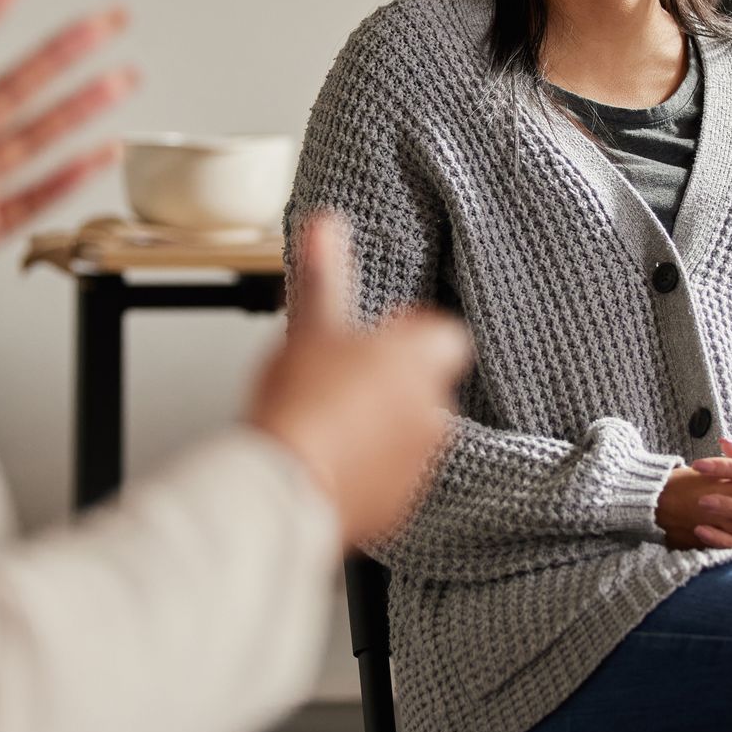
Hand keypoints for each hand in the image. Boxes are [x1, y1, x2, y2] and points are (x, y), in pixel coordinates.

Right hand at [249, 214, 471, 547]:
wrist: (286, 483)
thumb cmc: (301, 404)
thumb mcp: (310, 326)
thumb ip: (325, 273)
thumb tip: (327, 225)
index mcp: (421, 361)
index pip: (445, 334)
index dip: (410, 334)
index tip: (377, 338)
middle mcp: (434, 411)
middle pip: (426, 385)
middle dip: (393, 384)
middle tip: (343, 381)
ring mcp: (422, 463)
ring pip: (411, 434)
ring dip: (384, 427)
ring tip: (332, 423)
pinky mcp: (403, 506)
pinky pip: (395, 478)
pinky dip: (372, 471)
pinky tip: (333, 461)